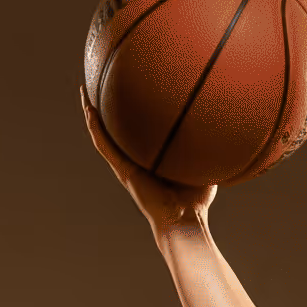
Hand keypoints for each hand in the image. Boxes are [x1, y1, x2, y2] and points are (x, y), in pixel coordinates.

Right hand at [80, 88, 215, 240]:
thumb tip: (220, 127)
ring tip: (85, 91)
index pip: (138, 135)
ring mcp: (127, 166)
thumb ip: (205, 148)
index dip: (131, 117)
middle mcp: (135, 162)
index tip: (128, 95)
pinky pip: (105, 145)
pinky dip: (95, 127)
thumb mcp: (203, 166)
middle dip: (107, 111)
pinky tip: (88, 110)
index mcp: (150, 161)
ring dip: (93, 115)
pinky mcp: (123, 171)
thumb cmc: (196, 200)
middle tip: (99, 87)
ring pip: (104, 135)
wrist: (184, 219)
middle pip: (116, 131)